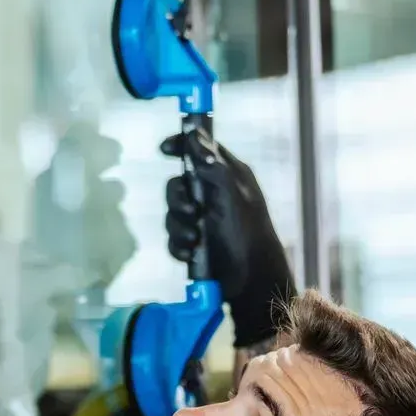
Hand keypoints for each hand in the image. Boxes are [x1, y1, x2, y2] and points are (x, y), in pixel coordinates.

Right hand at [161, 133, 295, 348]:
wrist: (251, 280)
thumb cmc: (248, 233)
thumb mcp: (231, 195)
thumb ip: (212, 165)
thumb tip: (194, 134)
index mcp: (228, 176)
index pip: (200, 149)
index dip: (182, 144)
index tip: (164, 148)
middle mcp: (214, 194)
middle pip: (178, 184)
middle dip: (178, 200)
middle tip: (192, 211)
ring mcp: (203, 219)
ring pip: (173, 213)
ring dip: (180, 227)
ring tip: (197, 240)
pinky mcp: (194, 243)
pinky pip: (173, 237)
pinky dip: (179, 245)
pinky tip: (192, 253)